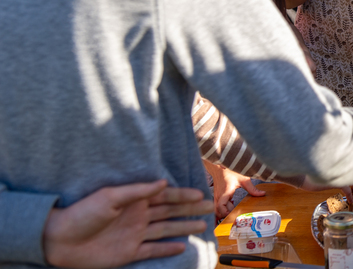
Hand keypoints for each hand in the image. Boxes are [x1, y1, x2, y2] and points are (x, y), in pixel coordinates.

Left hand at [43, 179, 212, 268]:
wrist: (58, 241)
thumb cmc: (82, 213)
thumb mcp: (109, 197)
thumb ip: (138, 191)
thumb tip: (163, 182)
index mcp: (134, 200)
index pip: (165, 196)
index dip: (183, 194)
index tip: (201, 194)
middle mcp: (138, 216)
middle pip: (170, 211)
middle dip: (190, 209)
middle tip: (210, 208)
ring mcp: (135, 235)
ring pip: (166, 229)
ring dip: (184, 227)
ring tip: (202, 226)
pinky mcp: (129, 252)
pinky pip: (152, 250)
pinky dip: (167, 248)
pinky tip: (181, 245)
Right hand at [204, 162, 265, 220]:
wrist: (220, 165)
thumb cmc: (231, 170)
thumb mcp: (244, 179)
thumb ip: (252, 188)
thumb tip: (262, 194)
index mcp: (225, 192)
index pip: (221, 207)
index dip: (227, 212)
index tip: (235, 213)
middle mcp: (219, 196)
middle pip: (218, 212)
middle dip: (226, 215)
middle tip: (236, 214)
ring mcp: (216, 196)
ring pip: (216, 210)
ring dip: (223, 213)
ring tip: (233, 210)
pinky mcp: (216, 196)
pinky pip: (216, 206)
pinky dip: (221, 209)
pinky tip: (230, 205)